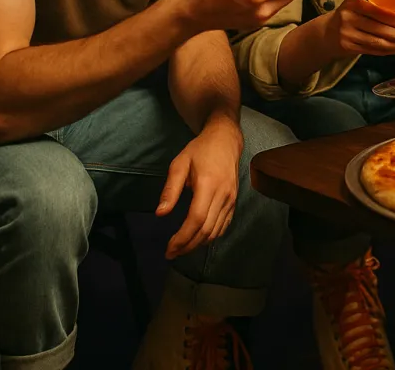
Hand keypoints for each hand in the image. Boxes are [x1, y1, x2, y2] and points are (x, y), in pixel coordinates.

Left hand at [157, 116, 242, 258]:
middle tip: (172, 254)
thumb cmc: (200, 150)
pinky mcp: (234, 201)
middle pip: (206, 230)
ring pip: (216, 231)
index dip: (182, 237)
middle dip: (188, 245)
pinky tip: (198, 239)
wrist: (226, 140)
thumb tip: (160, 214)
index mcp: (208, 185)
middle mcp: (223, 195)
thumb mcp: (179, 164)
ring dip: (198, 244)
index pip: (196, 219)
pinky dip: (211, 237)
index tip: (169, 248)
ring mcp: (231, 199)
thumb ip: (170, 190)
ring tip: (182, 249)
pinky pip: (224, 225)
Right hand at [324, 0, 394, 57]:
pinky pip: (370, 50)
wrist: (325, 33)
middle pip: (378, 28)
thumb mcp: (356, 7)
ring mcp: (347, 34)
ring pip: (375, 41)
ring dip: (393, 44)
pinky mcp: (347, 47)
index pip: (378, 12)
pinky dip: (384, 51)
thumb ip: (374, 9)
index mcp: (353, 3)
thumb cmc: (348, 17)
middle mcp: (348, 17)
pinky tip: (394, 49)